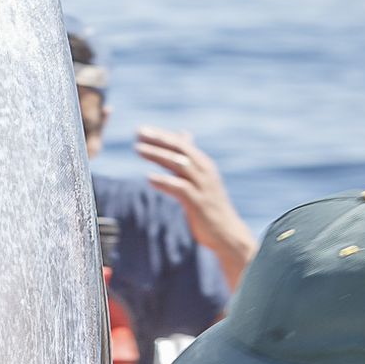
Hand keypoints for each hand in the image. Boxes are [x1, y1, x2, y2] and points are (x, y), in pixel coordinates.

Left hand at [135, 127, 255, 287]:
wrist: (226, 232)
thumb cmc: (209, 205)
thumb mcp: (200, 178)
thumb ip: (189, 158)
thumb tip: (182, 134)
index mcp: (203, 164)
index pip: (181, 144)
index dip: (162, 136)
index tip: (141, 130)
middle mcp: (204, 172)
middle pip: (180, 150)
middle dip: (159, 140)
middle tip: (138, 133)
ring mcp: (202, 187)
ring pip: (179, 165)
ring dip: (158, 155)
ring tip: (138, 150)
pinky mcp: (198, 203)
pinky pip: (180, 189)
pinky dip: (165, 182)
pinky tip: (149, 178)